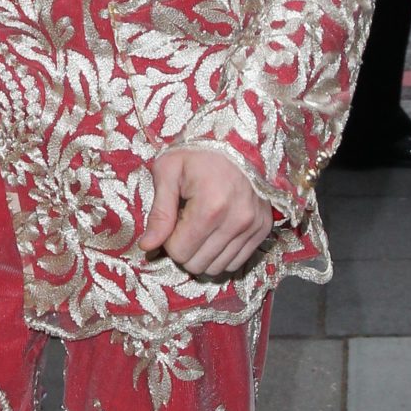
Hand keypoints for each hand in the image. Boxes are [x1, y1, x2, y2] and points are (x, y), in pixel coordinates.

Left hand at [142, 148, 271, 276]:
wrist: (238, 141)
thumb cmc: (198, 154)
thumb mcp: (168, 173)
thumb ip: (159, 213)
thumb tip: (147, 247)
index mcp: (210, 206)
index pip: (179, 252)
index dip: (169, 240)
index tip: (174, 218)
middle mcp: (236, 221)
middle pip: (197, 264)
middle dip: (184, 249)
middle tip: (186, 223)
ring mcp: (253, 226)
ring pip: (217, 268)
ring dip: (203, 253)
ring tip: (202, 227)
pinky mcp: (263, 229)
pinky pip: (236, 262)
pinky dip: (221, 254)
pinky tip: (217, 232)